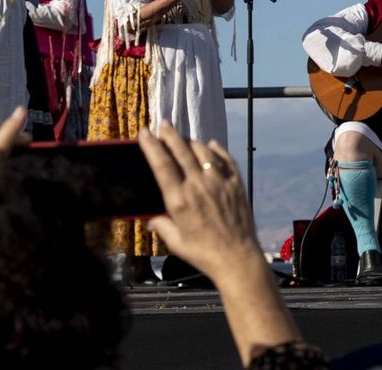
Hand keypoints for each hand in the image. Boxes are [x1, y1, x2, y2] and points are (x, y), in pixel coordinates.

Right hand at [138, 125, 261, 278]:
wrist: (236, 257)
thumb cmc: (203, 253)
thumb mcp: (175, 242)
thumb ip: (162, 226)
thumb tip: (151, 220)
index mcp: (179, 200)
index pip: (162, 165)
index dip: (152, 146)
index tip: (145, 133)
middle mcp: (198, 186)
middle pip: (181, 151)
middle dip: (170, 135)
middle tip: (163, 124)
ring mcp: (219, 182)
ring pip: (203, 152)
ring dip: (191, 142)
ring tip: (183, 138)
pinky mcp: (236, 183)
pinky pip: (226, 159)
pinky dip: (217, 149)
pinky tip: (211, 145)